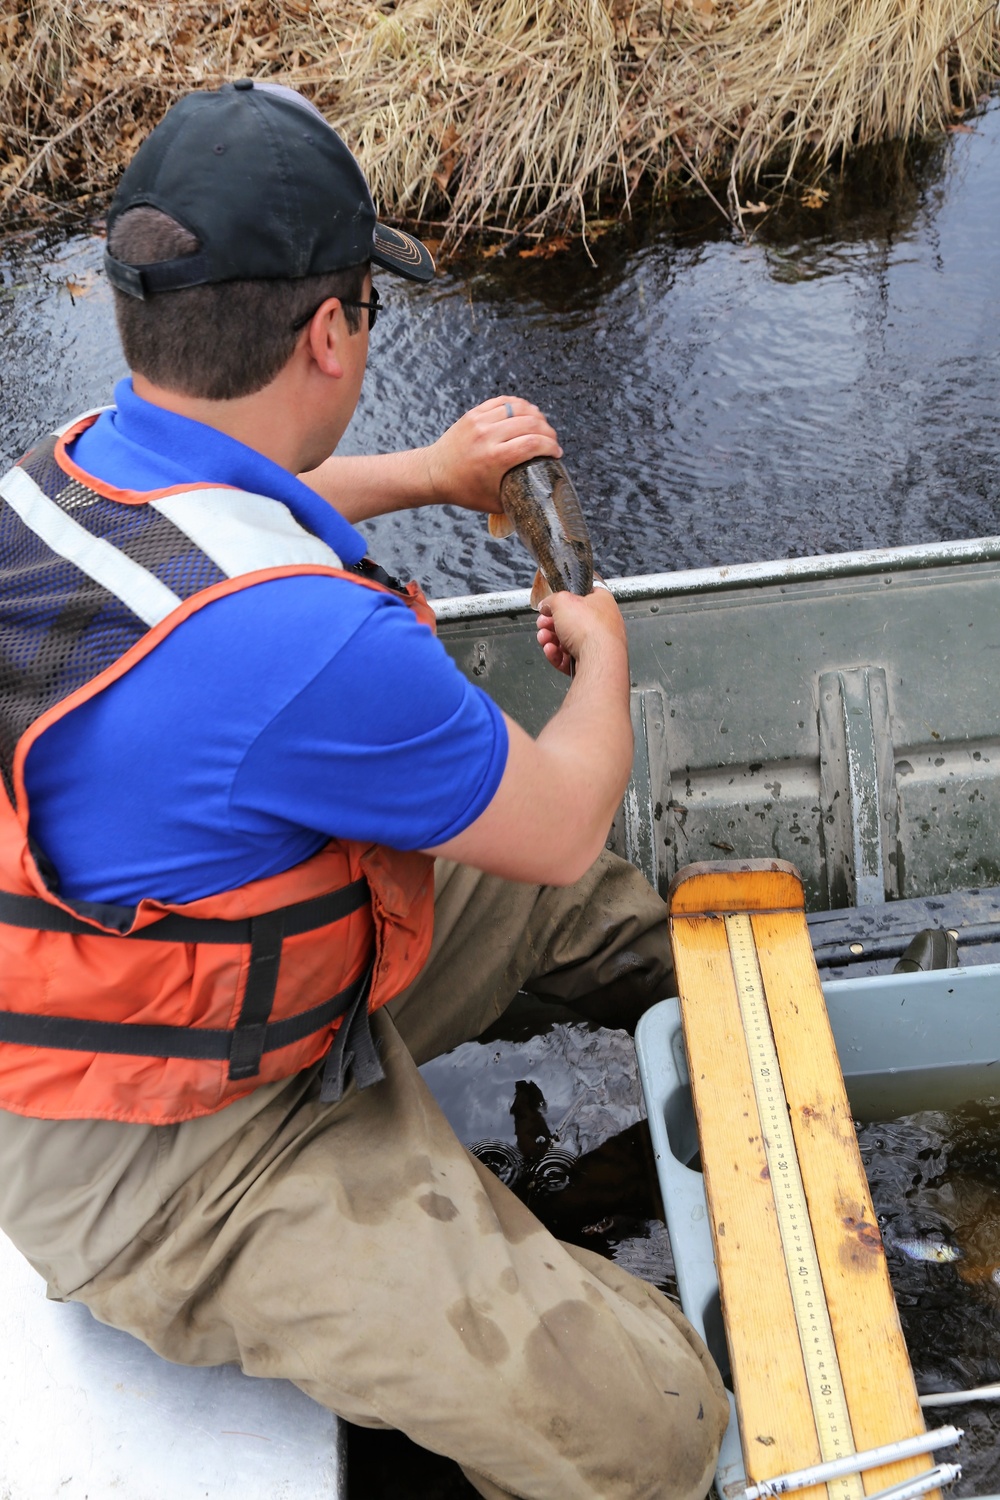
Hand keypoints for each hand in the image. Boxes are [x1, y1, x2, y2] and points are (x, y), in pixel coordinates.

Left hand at [423, 396, 561, 513]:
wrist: (434, 473)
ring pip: (519, 408)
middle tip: (552, 442)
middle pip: (531, 423)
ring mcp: (480, 421)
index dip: (551, 447)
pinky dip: (520, 406)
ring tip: (542, 427)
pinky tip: (527, 414)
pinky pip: (504, 402)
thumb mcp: (494, 501)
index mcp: (494, 458)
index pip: (533, 444)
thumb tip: (543, 495)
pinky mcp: (474, 413)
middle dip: (548, 432)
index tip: (557, 453)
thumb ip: (519, 496)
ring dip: (537, 416)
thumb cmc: (465, 491)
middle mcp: (487, 436)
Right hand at [536, 585, 626, 676]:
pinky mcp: (590, 662)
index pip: (582, 596)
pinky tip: (552, 650)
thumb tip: (546, 604)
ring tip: (545, 637)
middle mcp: (602, 623)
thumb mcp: (562, 601)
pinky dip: (557, 655)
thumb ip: (551, 600)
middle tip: (544, 623)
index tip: (551, 604)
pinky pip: (569, 658)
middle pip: (571, 621)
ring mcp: (597, 645)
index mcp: (602, 602)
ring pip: (567, 641)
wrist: (598, 658)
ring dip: (551, 639)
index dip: (564, 600)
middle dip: (551, 623)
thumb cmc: (590, 628)